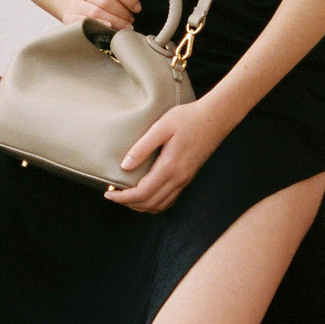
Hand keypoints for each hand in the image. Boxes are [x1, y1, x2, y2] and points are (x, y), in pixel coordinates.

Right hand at [62, 0, 145, 29]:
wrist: (75, 5)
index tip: (137, 7)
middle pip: (105, 0)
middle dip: (122, 12)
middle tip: (130, 20)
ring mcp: (74, 3)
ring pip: (95, 13)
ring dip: (114, 21)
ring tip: (124, 26)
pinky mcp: (68, 17)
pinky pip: (83, 22)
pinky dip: (98, 26)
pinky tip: (108, 29)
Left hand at [104, 98, 229, 212]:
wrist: (216, 118)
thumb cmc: (187, 118)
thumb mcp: (162, 127)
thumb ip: (142, 147)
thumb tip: (124, 166)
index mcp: (170, 167)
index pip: (142, 193)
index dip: (122, 198)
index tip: (108, 193)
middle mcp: (178, 178)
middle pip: (150, 204)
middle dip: (128, 204)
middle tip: (113, 194)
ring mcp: (185, 180)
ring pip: (160, 205)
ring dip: (141, 205)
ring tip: (126, 196)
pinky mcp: (189, 177)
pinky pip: (170, 199)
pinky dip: (155, 203)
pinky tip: (146, 194)